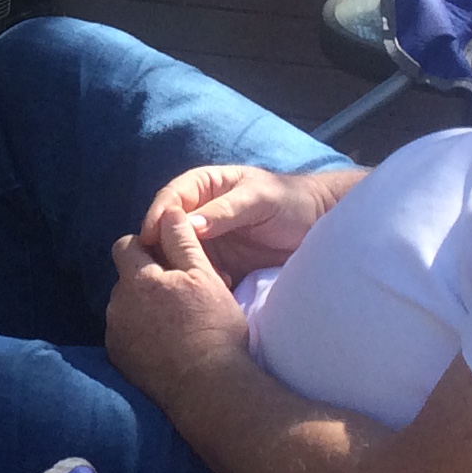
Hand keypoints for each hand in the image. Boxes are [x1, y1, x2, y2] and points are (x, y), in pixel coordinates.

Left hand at [105, 211, 252, 400]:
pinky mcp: (119, 360)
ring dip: (142, 309)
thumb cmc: (212, 326)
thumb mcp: (204, 276)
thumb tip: (168, 211)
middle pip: (125, 279)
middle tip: (180, 295)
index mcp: (137, 279)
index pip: (126, 245)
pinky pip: (125, 335)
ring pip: (125, 308)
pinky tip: (166, 346)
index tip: (170, 261)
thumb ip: (181, 240)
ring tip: (176, 324)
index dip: (146, 248)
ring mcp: (115, 334)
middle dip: (145, 281)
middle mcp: (117, 304)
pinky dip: (140, 335)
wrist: (209, 387)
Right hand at [134, 165, 349, 282]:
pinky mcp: (220, 262)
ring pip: (179, 252)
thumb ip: (225, 211)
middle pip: (167, 228)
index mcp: (205, 186)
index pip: (171, 198)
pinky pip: (199, 271)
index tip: (150, 237)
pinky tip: (212, 287)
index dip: (158, 215)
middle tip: (164, 266)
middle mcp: (200, 212)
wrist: (320, 225)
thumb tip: (188, 225)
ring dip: (182, 266)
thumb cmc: (291, 202)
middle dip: (163, 246)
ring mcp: (208, 239)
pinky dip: (200, 280)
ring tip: (191, 280)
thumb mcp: (260, 200)